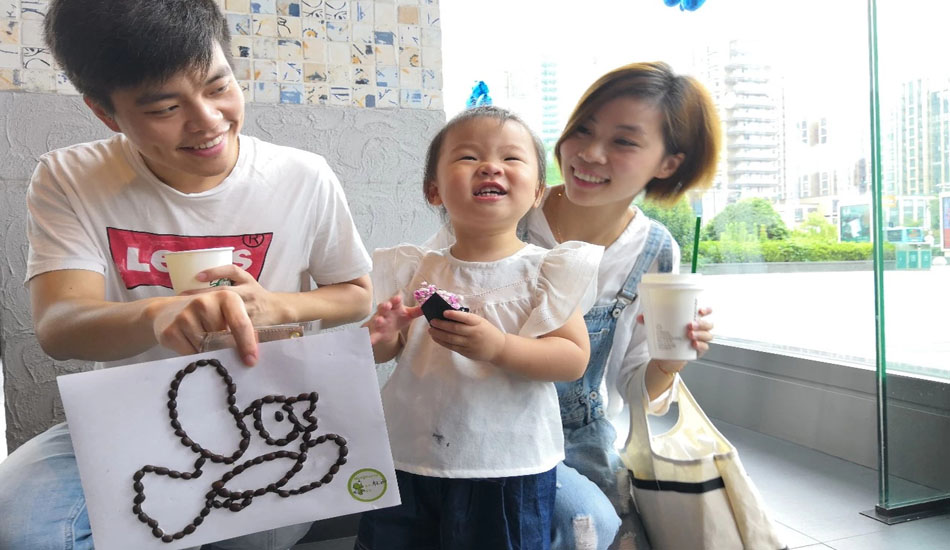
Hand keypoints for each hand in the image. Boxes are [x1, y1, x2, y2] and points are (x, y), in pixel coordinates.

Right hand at [157, 264, 278, 365]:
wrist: (167, 311)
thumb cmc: (206, 316)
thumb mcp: (226, 315)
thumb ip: (241, 329)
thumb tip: (251, 356)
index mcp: (226, 297)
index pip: (240, 323)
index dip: (247, 344)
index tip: (251, 361)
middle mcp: (204, 303)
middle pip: (223, 340)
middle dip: (225, 349)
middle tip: (221, 347)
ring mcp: (185, 316)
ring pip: (206, 349)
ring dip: (208, 352)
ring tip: (203, 341)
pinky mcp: (171, 331)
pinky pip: (190, 354)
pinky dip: (194, 355)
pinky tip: (190, 344)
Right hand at [366, 295, 420, 345]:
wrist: (388, 329)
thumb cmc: (398, 317)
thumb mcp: (408, 314)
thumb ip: (417, 311)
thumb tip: (427, 306)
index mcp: (394, 307)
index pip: (394, 301)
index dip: (395, 300)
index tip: (398, 299)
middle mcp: (385, 312)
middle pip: (383, 307)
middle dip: (385, 306)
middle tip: (387, 306)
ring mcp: (379, 322)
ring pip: (377, 320)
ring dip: (378, 320)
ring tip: (379, 321)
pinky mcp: (376, 333)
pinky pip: (372, 335)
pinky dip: (370, 338)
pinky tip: (370, 341)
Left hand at [428, 309, 505, 362]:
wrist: (498, 348)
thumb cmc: (487, 331)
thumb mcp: (480, 322)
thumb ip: (467, 320)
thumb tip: (448, 315)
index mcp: (478, 323)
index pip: (465, 318)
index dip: (454, 315)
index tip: (444, 312)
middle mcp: (474, 333)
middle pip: (455, 329)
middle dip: (441, 325)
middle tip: (432, 321)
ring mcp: (470, 344)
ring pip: (451, 339)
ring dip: (439, 334)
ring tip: (431, 330)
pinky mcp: (466, 352)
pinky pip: (452, 347)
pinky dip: (442, 342)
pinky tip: (436, 338)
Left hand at [636, 306, 713, 358]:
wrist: (666, 355)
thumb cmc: (667, 336)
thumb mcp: (658, 326)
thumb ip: (649, 320)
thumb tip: (640, 317)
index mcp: (692, 319)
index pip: (706, 312)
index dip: (707, 310)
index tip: (700, 310)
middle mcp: (699, 329)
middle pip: (708, 324)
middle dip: (701, 323)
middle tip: (690, 325)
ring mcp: (700, 340)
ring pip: (708, 335)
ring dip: (700, 334)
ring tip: (689, 335)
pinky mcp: (698, 351)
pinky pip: (704, 348)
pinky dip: (700, 345)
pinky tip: (693, 344)